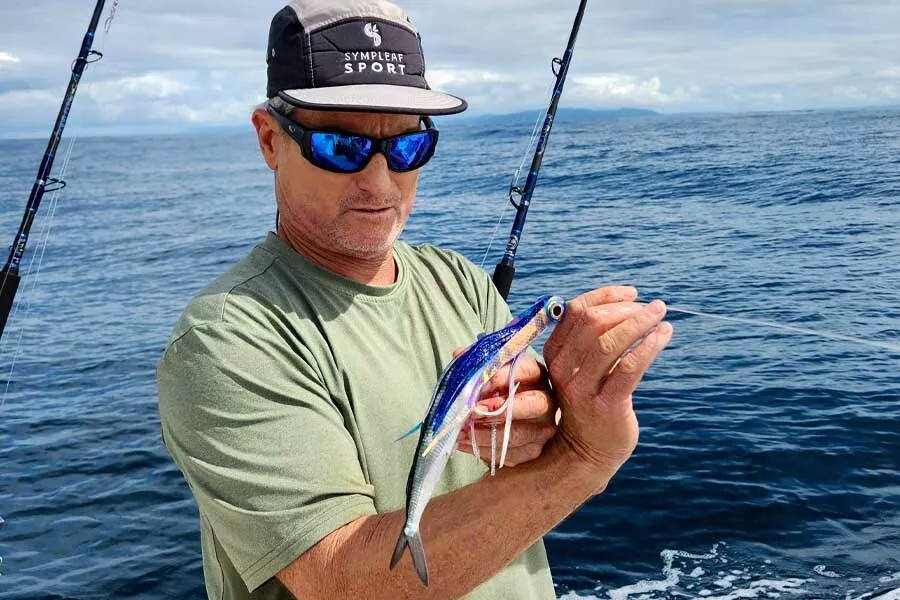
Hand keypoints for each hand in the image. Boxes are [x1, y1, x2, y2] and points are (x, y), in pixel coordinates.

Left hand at [455, 350, 557, 466]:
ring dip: (486, 434)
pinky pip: (510, 454)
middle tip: (472, 413)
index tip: (477, 386)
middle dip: (499, 410)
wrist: (498, 418)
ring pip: (519, 434)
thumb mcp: (485, 372)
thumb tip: (459, 354)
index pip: (526, 371)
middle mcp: (545, 401)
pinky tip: (465, 443)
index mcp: (535, 375)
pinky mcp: (532, 451)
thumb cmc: (492, 390)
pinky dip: (484, 450)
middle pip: (533, 405)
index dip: (500, 378)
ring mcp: (542, 429)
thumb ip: (475, 363)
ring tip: (461, 432)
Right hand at [542, 286, 671, 488]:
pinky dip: (650, 345)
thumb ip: (589, 339)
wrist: (584, 451)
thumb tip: (625, 303)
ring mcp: (582, 388)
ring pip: (610, 341)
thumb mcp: (577, 368)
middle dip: (626, 308)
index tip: (632, 293)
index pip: (576, 311)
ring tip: (660, 315)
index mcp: (554, 353)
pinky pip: (630, 366)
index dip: (606, 295)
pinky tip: (664, 335)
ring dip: (640, 322)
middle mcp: (563, 368)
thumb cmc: (587, 401)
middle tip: (651, 308)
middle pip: (592, 321)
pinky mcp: (606, 404)